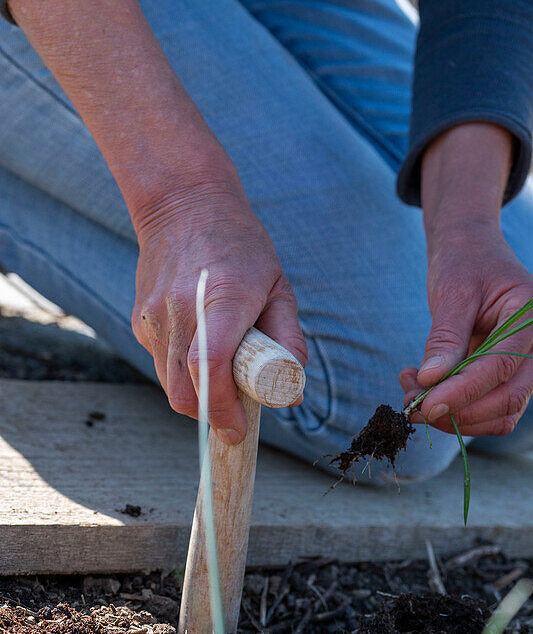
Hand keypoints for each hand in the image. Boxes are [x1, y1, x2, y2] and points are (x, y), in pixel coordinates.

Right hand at [133, 178, 306, 444]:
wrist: (183, 203)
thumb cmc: (241, 246)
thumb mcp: (279, 286)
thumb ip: (287, 338)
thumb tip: (292, 388)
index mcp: (222, 299)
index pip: (210, 367)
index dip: (224, 409)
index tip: (237, 430)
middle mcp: (181, 309)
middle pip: (185, 391)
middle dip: (211, 415)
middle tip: (236, 416)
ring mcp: (154, 316)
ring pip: (170, 385)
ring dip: (197, 397)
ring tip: (224, 380)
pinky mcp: (140, 320)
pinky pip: (161, 365)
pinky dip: (182, 373)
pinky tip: (201, 349)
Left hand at [399, 123, 532, 436]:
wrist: (474, 252)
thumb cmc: (465, 264)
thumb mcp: (451, 293)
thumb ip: (444, 338)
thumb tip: (430, 382)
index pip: (502, 366)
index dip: (463, 391)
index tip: (425, 406)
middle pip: (510, 397)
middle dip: (460, 411)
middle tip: (412, 406)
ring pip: (504, 413)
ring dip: (459, 417)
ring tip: (414, 396)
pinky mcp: (519, 376)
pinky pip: (495, 410)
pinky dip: (462, 411)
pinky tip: (428, 392)